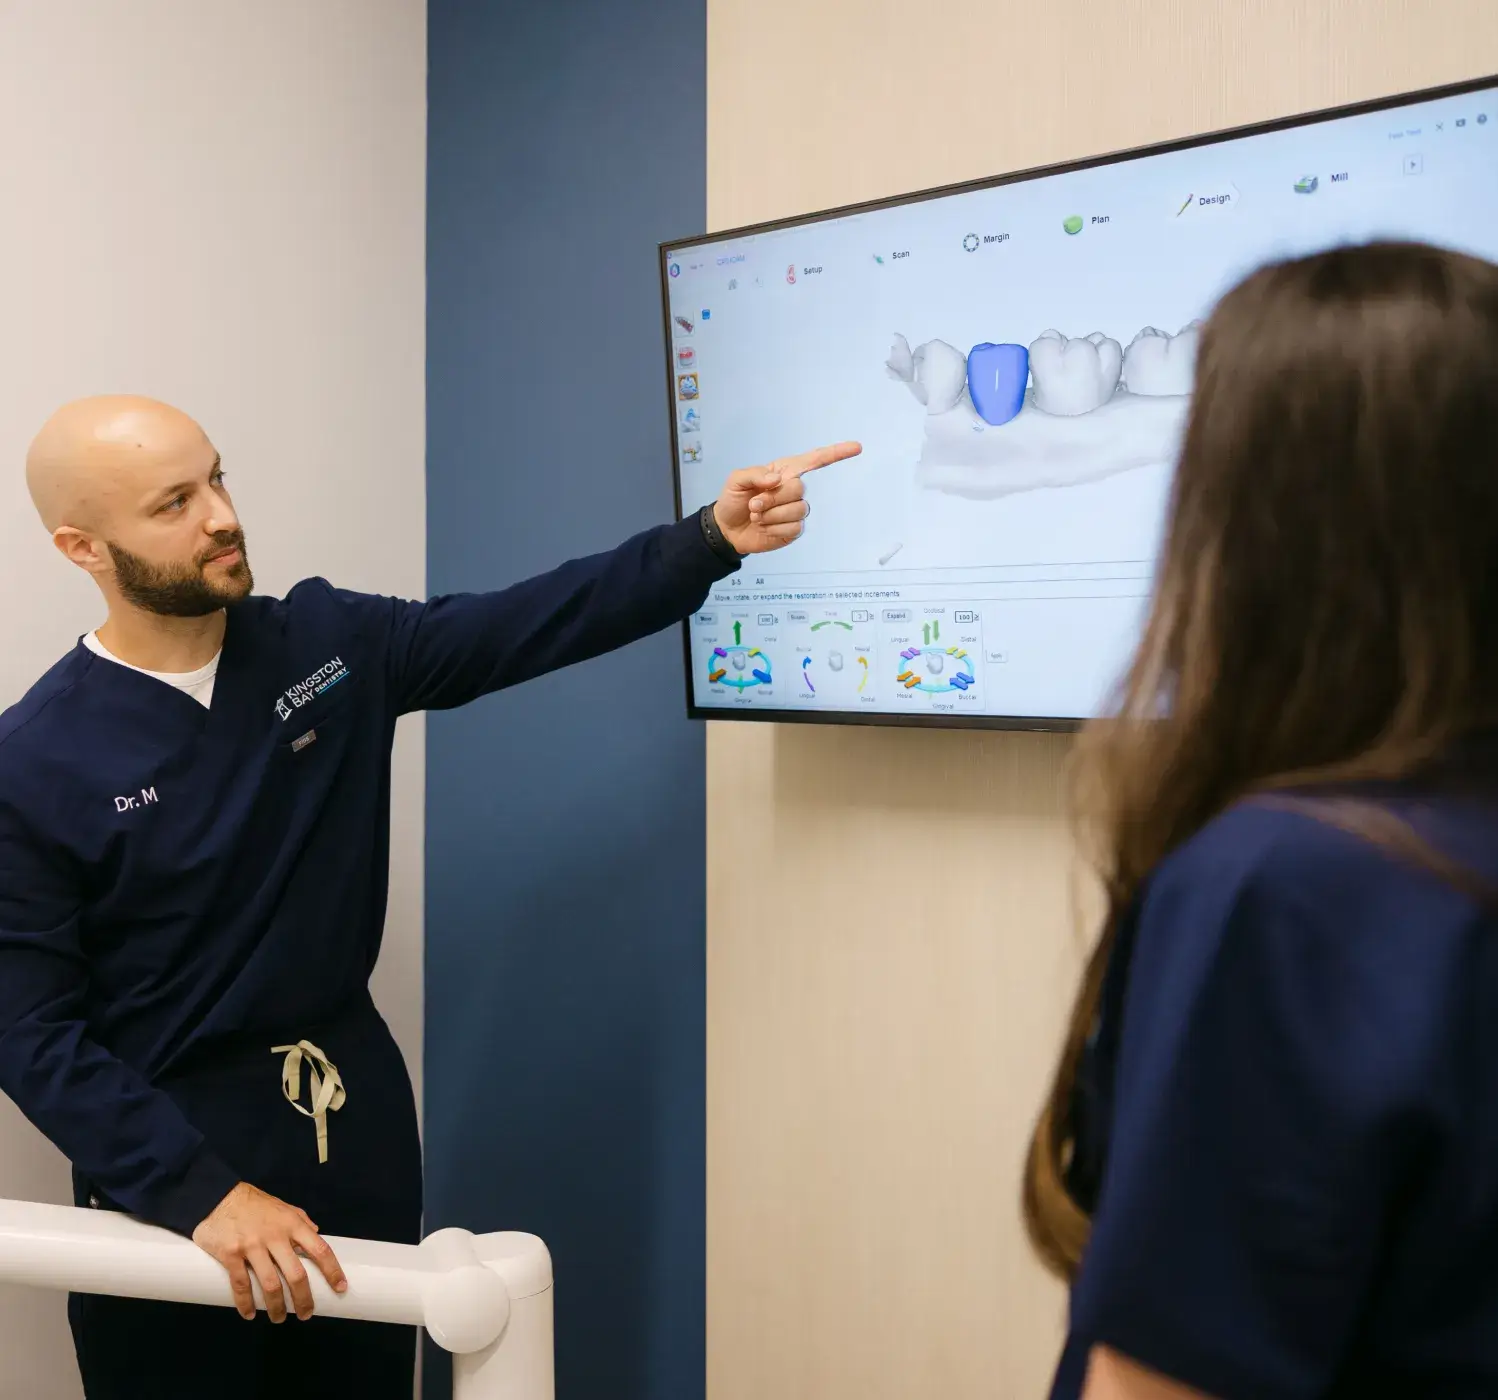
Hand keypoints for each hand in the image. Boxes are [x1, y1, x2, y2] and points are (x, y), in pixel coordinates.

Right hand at [192, 1181, 347, 1321]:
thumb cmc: (255, 1204)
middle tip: (307, 1314)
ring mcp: (252, 1246)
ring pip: (271, 1285)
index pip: (320, 1250)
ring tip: (279, 1318)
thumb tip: (316, 1233)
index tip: (340, 1287)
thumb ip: (300, 1220)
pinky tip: (250, 1314)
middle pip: (296, 1274)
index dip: (332, 1270)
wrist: (219, 1197)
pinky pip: (241, 1284)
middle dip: (304, 1299)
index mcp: (293, 1224)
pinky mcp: (231, 1254)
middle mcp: (276, 1236)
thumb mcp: (283, 1207)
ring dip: (277, 1307)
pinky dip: (246, 1304)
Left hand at [712, 440, 861, 554]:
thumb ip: (755, 474)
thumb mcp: (736, 480)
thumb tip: (777, 479)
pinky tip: (764, 527)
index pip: (814, 460)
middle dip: (772, 499)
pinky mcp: (794, 529)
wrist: (727, 529)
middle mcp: (793, 490)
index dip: (836, 453)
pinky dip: (773, 529)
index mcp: (784, 472)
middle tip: (754, 505)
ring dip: (770, 515)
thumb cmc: (732, 500)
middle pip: (799, 489)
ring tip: (757, 516)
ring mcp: (795, 510)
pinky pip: (793, 528)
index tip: (857, 447)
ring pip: (796, 510)